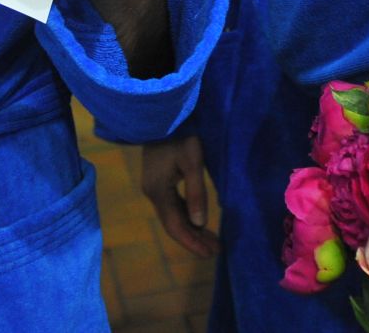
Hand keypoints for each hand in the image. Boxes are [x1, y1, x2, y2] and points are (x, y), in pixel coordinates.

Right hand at [141, 134, 218, 257]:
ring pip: (172, 216)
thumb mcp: (192, 162)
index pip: (175, 226)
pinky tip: (199, 222)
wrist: (161, 114)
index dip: (192, 242)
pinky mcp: (158, 180)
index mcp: (158, 191)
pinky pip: (172, 205)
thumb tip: (200, 224)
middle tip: (215, 251)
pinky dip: (186, 216)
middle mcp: (152, 193)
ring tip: (212, 241)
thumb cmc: (181, 135)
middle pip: (173, 224)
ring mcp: (153, 187)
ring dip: (191, 229)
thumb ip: (196, 193)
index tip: (209, 254)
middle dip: (193, 239)